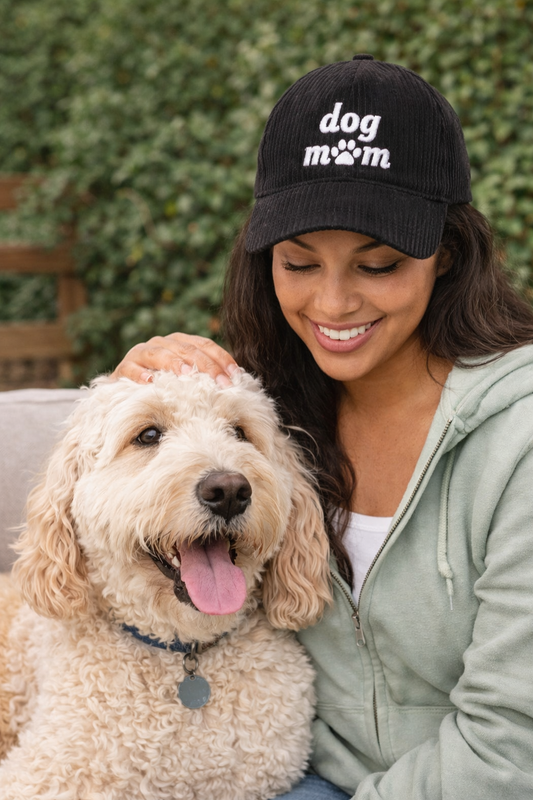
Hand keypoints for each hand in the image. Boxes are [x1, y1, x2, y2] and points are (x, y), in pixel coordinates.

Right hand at [112, 333, 238, 386]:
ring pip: (160, 353)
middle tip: (220, 383)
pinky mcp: (123, 369)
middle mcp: (161, 344)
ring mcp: (141, 354)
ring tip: (187, 375)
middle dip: (205, 366)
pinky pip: (131, 369)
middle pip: (186, 349)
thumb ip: (208, 378)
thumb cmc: (165, 390)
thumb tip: (239, 384)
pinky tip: (150, 382)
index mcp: (180, 343)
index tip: (235, 376)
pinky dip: (140, 374)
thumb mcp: (189, 383)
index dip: (221, 359)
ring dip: (174, 364)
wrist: (127, 396)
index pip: (204, 345)